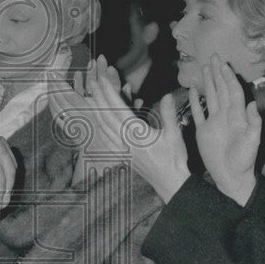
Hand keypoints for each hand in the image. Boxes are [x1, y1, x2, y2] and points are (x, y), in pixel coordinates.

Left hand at [51, 55, 189, 202]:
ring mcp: (121, 149)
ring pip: (103, 127)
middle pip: (106, 116)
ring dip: (96, 111)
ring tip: (90, 99)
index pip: (118, 109)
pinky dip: (99, 128)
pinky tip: (96, 123)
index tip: (102, 80)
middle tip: (92, 84)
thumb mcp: (174, 135)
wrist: (169, 183)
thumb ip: (168, 114)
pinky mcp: (122, 155)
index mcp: (136, 133)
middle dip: (98, 98)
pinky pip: (106, 139)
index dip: (109, 93)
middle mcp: (124, 141)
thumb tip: (167, 96)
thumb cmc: (174, 159)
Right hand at [191, 54, 260, 205]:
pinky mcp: (203, 131)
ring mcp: (214, 122)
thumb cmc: (244, 161)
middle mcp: (225, 116)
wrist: (231, 177)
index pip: (232, 92)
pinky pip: (198, 113)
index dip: (228, 77)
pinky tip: (193, 90)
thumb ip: (253, 123)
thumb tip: (253, 104)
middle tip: (213, 56)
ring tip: (204, 68)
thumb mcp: (252, 142)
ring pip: (210, 97)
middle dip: (217, 73)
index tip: (223, 64)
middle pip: (221, 89)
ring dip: (207, 82)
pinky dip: (195, 101)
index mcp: (237, 116)